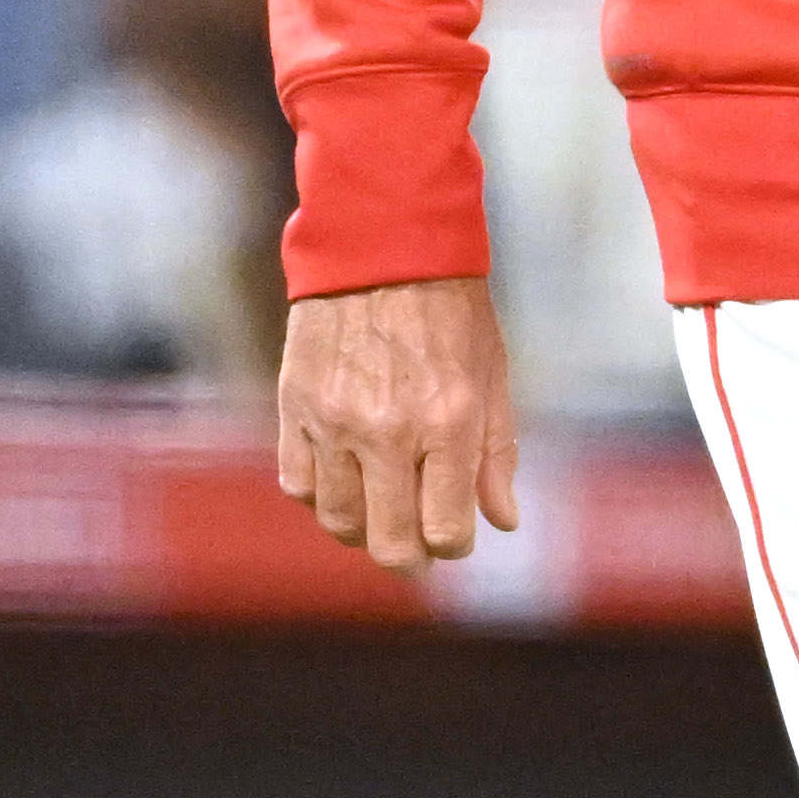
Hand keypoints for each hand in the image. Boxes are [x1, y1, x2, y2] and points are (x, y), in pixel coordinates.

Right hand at [278, 275, 521, 571]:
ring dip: (363, 527)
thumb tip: (503, 521)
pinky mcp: (294, 406)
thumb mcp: (491, 375)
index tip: (454, 533)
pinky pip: (298, 485)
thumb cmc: (448, 307)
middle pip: (390, 543)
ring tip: (380, 507)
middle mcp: (389, 431)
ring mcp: (334, 421)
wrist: (381, 243)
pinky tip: (343, 476)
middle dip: (409, 554)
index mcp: (448, 423)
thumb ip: (496, 454)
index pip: (446, 533)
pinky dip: (320, 494)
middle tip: (415, 542)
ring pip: (340, 521)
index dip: (454, 546)